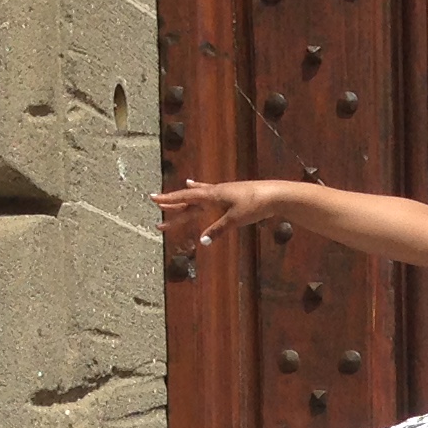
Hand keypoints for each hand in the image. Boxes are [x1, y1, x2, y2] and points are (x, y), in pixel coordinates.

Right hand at [154, 179, 303, 249]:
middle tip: (156, 205)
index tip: (153, 199)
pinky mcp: (229, 195)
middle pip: (189, 199)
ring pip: (197, 196)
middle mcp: (214, 192)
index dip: (169, 199)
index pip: (185, 198)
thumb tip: (203, 241)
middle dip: (172, 204)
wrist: (274, 194)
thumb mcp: (235, 219)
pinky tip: (196, 186)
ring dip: (184, 198)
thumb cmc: (255, 205)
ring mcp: (222, 193)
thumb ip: (218, 230)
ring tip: (172, 196)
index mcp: (212, 196)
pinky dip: (199, 192)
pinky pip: (208, 194)